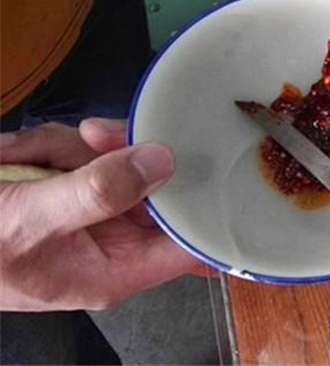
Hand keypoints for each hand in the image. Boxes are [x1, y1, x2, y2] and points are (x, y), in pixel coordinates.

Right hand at [0, 119, 204, 310]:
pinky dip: (43, 147)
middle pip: (154, 184)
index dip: (212, 211)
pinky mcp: (69, 185)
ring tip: (20, 163)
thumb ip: (98, 191)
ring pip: (113, 157)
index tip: (227, 168)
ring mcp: (91, 209)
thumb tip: (162, 162)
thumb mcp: (33, 221)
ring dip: (63, 150)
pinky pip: (78, 150)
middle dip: (113, 155)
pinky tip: (14, 159)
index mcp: (118, 268)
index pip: (190, 246)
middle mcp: (113, 240)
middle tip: (81, 142)